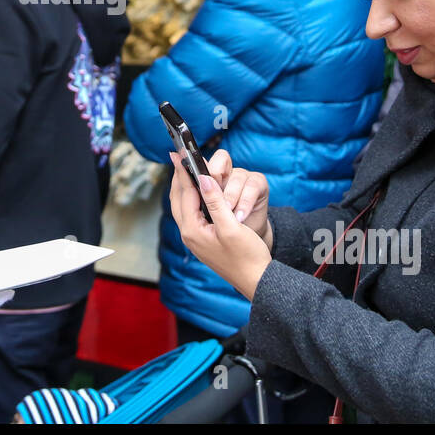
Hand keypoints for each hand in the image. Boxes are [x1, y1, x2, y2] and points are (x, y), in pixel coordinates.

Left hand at [168, 151, 271, 300]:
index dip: (183, 172)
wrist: (257, 281)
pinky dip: (194, 200)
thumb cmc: (247, 256)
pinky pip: (193, 214)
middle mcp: (190, 233)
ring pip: (184, 206)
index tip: (177, 154)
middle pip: (179, 200)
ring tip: (187, 172)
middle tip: (179, 159)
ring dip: (186, 189)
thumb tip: (204, 179)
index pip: (185, 194)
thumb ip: (216, 202)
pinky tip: (200, 193)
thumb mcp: (232, 227)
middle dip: (179, 179)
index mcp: (193, 230)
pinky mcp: (205, 240)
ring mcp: (196, 238)